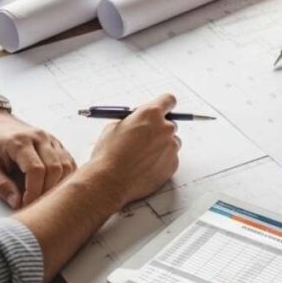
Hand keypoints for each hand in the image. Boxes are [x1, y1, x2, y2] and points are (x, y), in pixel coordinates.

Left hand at [0, 110, 76, 208]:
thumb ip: (0, 185)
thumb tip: (17, 203)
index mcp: (19, 142)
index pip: (36, 169)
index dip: (33, 191)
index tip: (25, 203)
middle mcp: (39, 138)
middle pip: (55, 168)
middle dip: (47, 190)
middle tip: (34, 203)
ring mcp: (50, 139)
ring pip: (66, 165)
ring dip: (58, 185)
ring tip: (42, 195)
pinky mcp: (56, 143)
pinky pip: (69, 161)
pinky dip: (64, 177)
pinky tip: (52, 186)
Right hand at [86, 94, 181, 209]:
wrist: (109, 182)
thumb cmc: (108, 154)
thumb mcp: (114, 127)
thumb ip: (132, 121)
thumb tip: (138, 121)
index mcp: (151, 114)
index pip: (168, 100)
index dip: (164, 105)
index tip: (163, 109)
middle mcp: (165, 128)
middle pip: (170, 123)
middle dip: (160, 129)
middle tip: (145, 138)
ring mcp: (171, 147)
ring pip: (172, 142)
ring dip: (161, 146)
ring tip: (142, 157)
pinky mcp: (173, 165)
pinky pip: (171, 158)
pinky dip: (161, 161)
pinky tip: (145, 167)